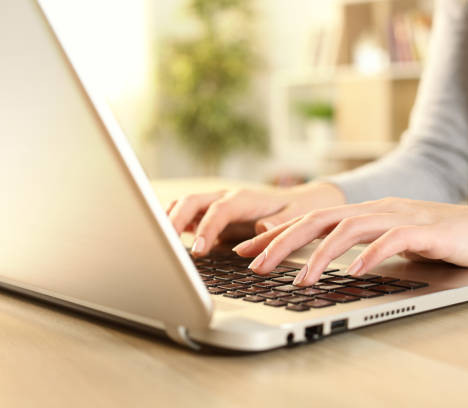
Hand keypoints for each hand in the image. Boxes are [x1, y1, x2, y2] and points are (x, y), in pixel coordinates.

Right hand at [166, 182, 345, 255]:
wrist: (298, 202)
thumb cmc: (296, 210)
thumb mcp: (296, 217)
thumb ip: (278, 224)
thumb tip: (261, 230)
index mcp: (244, 199)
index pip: (219, 210)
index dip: (207, 229)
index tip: (198, 250)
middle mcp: (225, 198)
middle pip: (192, 201)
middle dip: (174, 220)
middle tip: (163, 246)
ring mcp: (215, 205)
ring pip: (183, 206)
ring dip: (167, 220)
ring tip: (155, 243)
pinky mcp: (210, 216)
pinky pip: (186, 216)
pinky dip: (171, 225)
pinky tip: (163, 243)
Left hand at [234, 197, 467, 285]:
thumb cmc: (441, 238)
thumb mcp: (393, 239)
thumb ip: (363, 243)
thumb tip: (330, 260)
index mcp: (367, 211)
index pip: (313, 219)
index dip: (279, 234)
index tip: (249, 251)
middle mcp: (378, 209)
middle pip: (320, 219)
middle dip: (284, 242)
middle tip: (256, 265)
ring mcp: (401, 216)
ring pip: (349, 228)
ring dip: (320, 254)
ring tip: (300, 278)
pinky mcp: (426, 230)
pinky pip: (392, 240)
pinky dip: (370, 255)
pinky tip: (353, 272)